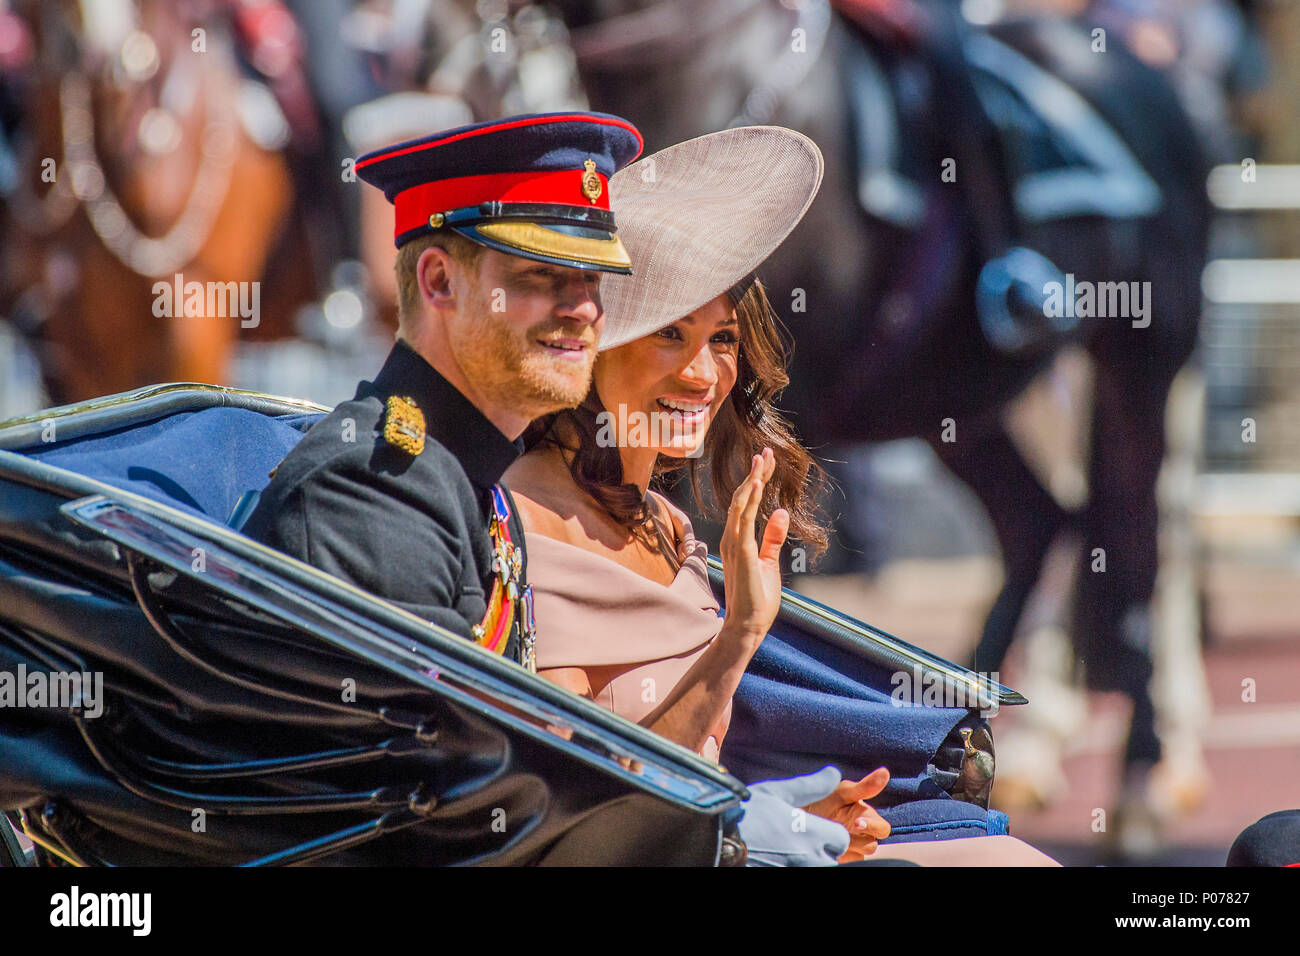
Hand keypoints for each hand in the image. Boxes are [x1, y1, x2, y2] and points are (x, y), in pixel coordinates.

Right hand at [719, 447, 788, 646]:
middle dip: (755, 474)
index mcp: (738, 540)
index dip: (757, 480)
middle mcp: (731, 538)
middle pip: (741, 498)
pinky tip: (757, 484)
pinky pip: (743, 520)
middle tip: (766, 452)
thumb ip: (773, 538)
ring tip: (762, 460)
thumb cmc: (757, 598)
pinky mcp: (742, 553)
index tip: (766, 462)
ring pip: (740, 504)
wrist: (748, 625)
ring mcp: (734, 545)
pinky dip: (749, 500)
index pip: (746, 503)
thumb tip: (780, 511)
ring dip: (752, 480)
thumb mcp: (769, 562)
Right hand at [739, 767, 850, 866]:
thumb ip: (810, 785)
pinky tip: (775, 858)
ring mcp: (793, 872)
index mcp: (809, 833)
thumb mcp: (775, 792)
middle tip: (798, 842)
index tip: (812, 828)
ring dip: (807, 861)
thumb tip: (835, 773)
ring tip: (786, 852)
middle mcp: (807, 858)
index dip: (829, 833)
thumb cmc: (742, 813)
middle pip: (831, 860)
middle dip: (821, 852)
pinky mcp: (779, 877)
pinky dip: (789, 865)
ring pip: (815, 868)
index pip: (841, 838)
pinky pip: (795, 873)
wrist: (712, 839)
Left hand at [802, 767, 891, 862]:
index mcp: (866, 818)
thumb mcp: (842, 792)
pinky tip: (826, 845)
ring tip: (829, 834)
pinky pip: (848, 860)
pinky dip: (837, 854)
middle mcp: (862, 835)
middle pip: (872, 845)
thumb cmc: (823, 800)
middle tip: (842, 832)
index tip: (857, 822)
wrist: (797, 816)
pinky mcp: (842, 857)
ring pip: (860, 855)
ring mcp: (851, 847)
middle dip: (859, 840)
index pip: (882, 829)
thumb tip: (885, 772)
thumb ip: (864, 787)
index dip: (874, 827)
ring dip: (847, 846)